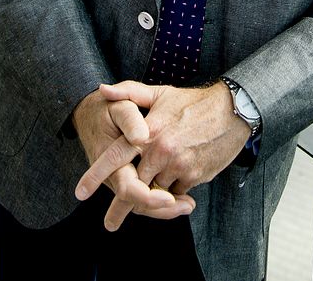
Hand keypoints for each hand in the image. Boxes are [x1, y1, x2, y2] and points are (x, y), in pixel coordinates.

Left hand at [77, 81, 249, 229]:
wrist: (232, 111)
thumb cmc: (193, 102)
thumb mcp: (160, 93)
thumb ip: (129, 93)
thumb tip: (102, 90)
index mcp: (149, 131)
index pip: (116, 156)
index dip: (96, 174)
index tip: (80, 192)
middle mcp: (161, 151)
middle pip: (134, 186)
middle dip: (122, 205)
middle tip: (110, 222)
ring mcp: (178, 166)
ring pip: (155, 192)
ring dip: (152, 194)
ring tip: (153, 192)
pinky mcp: (194, 177)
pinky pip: (175, 194)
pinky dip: (172, 192)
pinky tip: (175, 182)